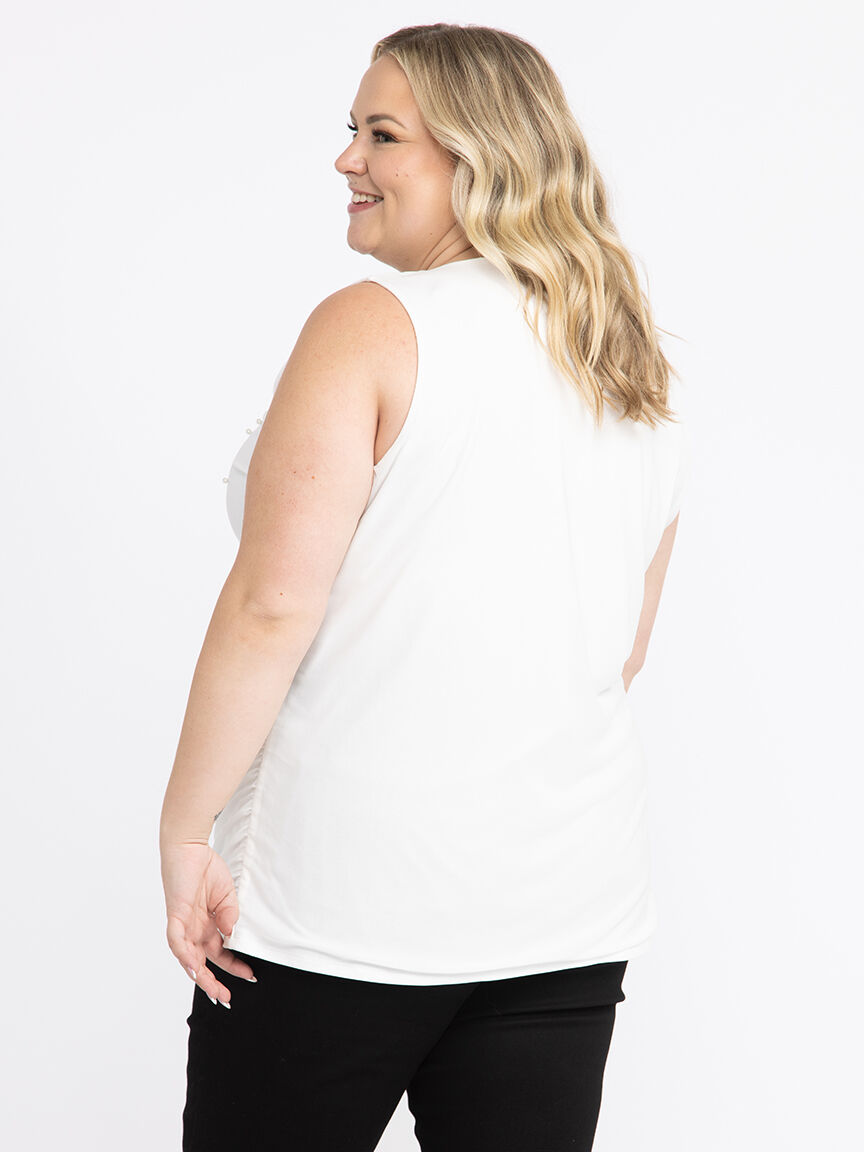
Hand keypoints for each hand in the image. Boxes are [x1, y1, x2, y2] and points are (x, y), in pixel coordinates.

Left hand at [160, 840, 255, 1004]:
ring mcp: (184, 925)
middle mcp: (194, 929)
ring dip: (200, 975)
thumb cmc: (206, 868)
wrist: (190, 848)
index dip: (233, 965)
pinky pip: (177, 941)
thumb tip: (232, 936)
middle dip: (214, 981)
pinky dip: (184, 955)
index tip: (249, 974)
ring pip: (188, 958)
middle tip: (227, 997)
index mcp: (207, 925)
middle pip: (203, 962)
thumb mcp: (227, 896)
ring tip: (214, 990)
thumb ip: (230, 916)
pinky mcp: (175, 917)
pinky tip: (194, 967)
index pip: (220, 952)